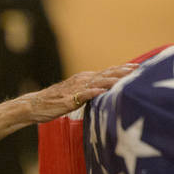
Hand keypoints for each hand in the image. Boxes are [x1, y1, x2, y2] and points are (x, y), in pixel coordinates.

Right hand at [0, 63, 136, 143]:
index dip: (123, 69)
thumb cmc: (55, 102)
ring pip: (98, 82)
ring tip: (126, 79)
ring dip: (113, 80)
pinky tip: (103, 92)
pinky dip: (94, 92)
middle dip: (123, 71)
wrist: (34, 105)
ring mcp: (76, 89)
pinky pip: (83, 95)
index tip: (139, 68)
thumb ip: (91, 92)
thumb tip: (107, 94)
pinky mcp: (69, 99)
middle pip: (107, 73)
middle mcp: (82, 80)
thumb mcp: (77, 94)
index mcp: (85, 78)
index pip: (108, 72)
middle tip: (139, 69)